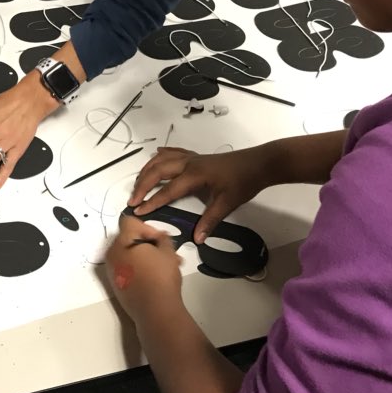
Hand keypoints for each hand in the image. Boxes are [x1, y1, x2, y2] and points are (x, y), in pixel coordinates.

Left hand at [104, 215, 184, 320]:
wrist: (155, 311)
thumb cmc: (161, 277)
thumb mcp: (168, 251)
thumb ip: (162, 238)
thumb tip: (159, 236)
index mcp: (122, 242)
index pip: (130, 222)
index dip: (147, 227)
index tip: (159, 240)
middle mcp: (112, 254)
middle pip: (129, 239)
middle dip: (149, 244)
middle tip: (167, 253)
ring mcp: (112, 270)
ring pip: (129, 255)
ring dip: (146, 257)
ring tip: (166, 267)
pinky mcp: (116, 285)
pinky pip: (126, 269)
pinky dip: (139, 268)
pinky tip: (155, 278)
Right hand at [128, 146, 271, 243]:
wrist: (259, 163)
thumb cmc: (243, 182)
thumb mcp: (227, 203)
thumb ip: (210, 220)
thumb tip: (197, 239)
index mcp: (194, 175)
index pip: (168, 190)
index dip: (152, 201)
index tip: (138, 210)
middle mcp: (189, 163)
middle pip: (158, 171)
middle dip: (142, 184)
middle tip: (132, 199)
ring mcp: (192, 158)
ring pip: (162, 159)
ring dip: (148, 169)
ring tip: (138, 182)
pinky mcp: (197, 157)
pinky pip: (174, 152)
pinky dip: (162, 155)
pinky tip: (156, 155)